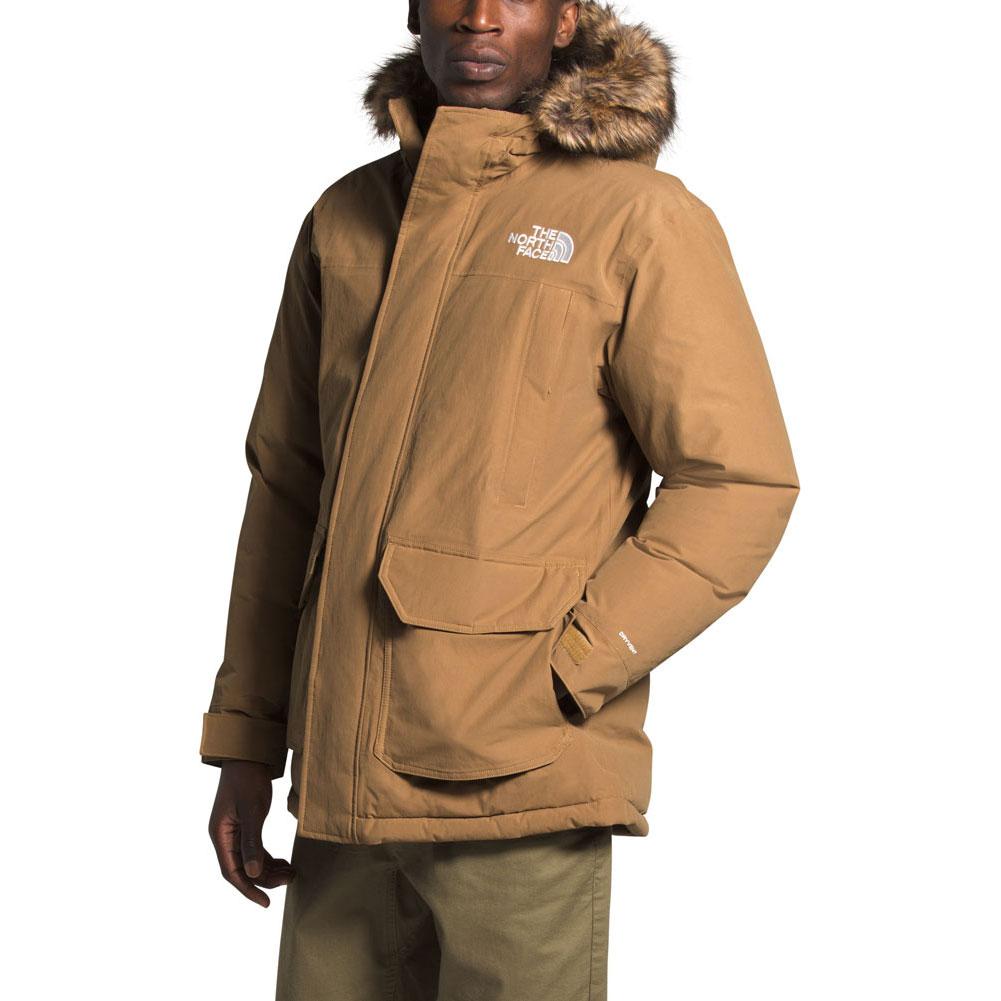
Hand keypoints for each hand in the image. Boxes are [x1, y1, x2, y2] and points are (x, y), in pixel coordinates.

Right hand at [208, 760, 293, 906]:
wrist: (249, 754)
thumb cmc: (248, 779)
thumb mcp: (252, 810)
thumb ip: (252, 842)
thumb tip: (251, 873)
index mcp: (220, 835)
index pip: (232, 872)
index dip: (247, 890)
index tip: (266, 903)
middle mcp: (225, 836)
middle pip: (243, 868)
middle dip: (265, 878)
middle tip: (289, 880)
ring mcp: (234, 831)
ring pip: (251, 860)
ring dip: (269, 869)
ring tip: (291, 873)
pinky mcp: (245, 825)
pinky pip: (256, 849)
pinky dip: (269, 858)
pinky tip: (284, 863)